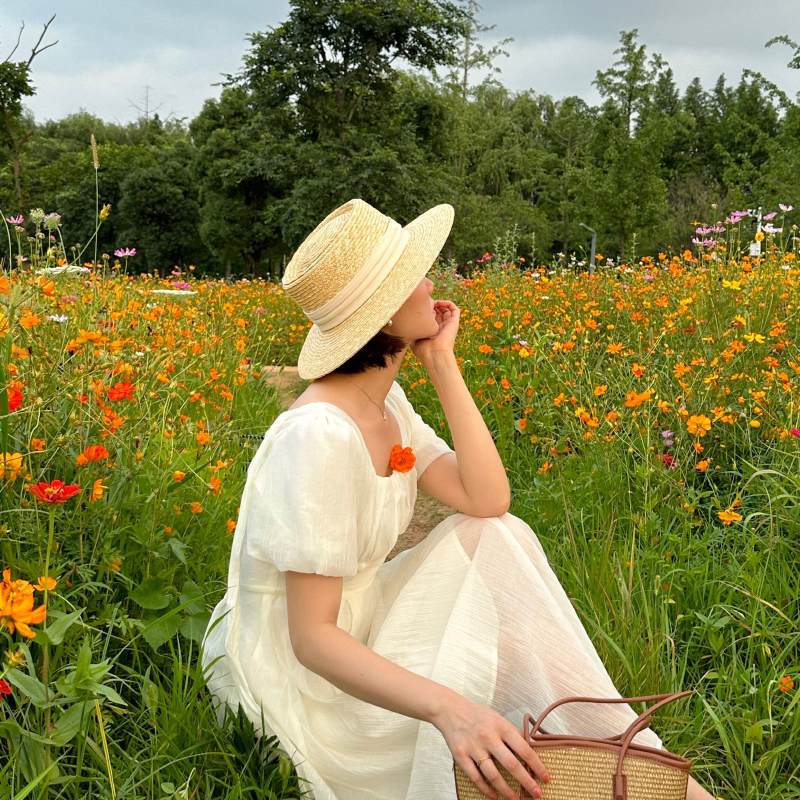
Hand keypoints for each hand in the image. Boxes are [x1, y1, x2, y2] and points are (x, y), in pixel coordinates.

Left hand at [409, 299, 459, 367]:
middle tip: (426, 303)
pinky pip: (455, 310)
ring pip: (447, 309)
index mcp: (433, 331)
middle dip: (432, 305)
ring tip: (433, 302)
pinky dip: (449, 303)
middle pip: (439, 311)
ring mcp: (448, 325)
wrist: (434, 355)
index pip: (431, 317)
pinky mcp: (454, 323)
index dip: (426, 310)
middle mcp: (441, 327)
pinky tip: (440, 303)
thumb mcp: (415, 337)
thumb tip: (410, 320)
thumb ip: (414, 328)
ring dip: (440, 303)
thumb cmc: (423, 350)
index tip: (419, 307)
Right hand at [432, 694, 549, 799]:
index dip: (537, 765)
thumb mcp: (499, 719)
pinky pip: (475, 777)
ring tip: (516, 799)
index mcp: (501, 726)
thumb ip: (514, 733)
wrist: (450, 710)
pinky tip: (494, 796)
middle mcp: (488, 737)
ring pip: (493, 775)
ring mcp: (473, 747)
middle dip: (526, 782)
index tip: (545, 778)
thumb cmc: (478, 715)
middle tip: (537, 794)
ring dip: (507, 790)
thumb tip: (534, 746)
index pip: (524, 748)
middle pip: (511, 764)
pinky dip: (486, 789)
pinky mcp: (460, 755)